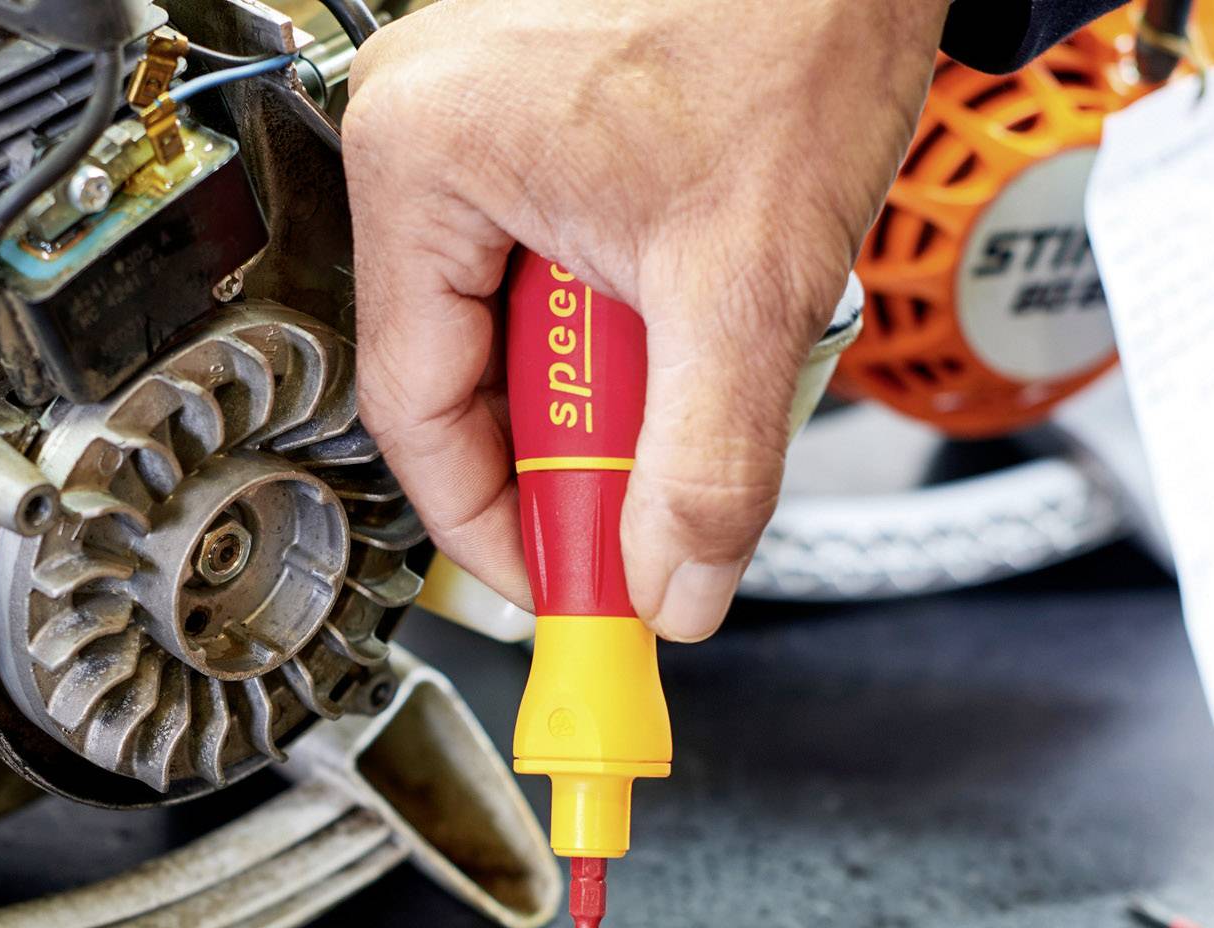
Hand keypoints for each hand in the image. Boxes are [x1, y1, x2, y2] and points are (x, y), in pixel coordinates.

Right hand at [342, 0, 945, 640]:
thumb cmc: (798, 25)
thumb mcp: (748, 288)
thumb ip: (707, 470)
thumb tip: (671, 586)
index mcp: (420, 161)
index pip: (415, 412)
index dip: (493, 526)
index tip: (560, 584)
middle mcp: (423, 128)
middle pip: (463, 370)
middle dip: (568, 451)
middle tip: (647, 501)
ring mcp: (475, 116)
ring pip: (512, 321)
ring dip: (606, 379)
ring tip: (693, 355)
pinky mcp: (533, 112)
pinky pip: (544, 259)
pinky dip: (620, 314)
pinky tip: (686, 302)